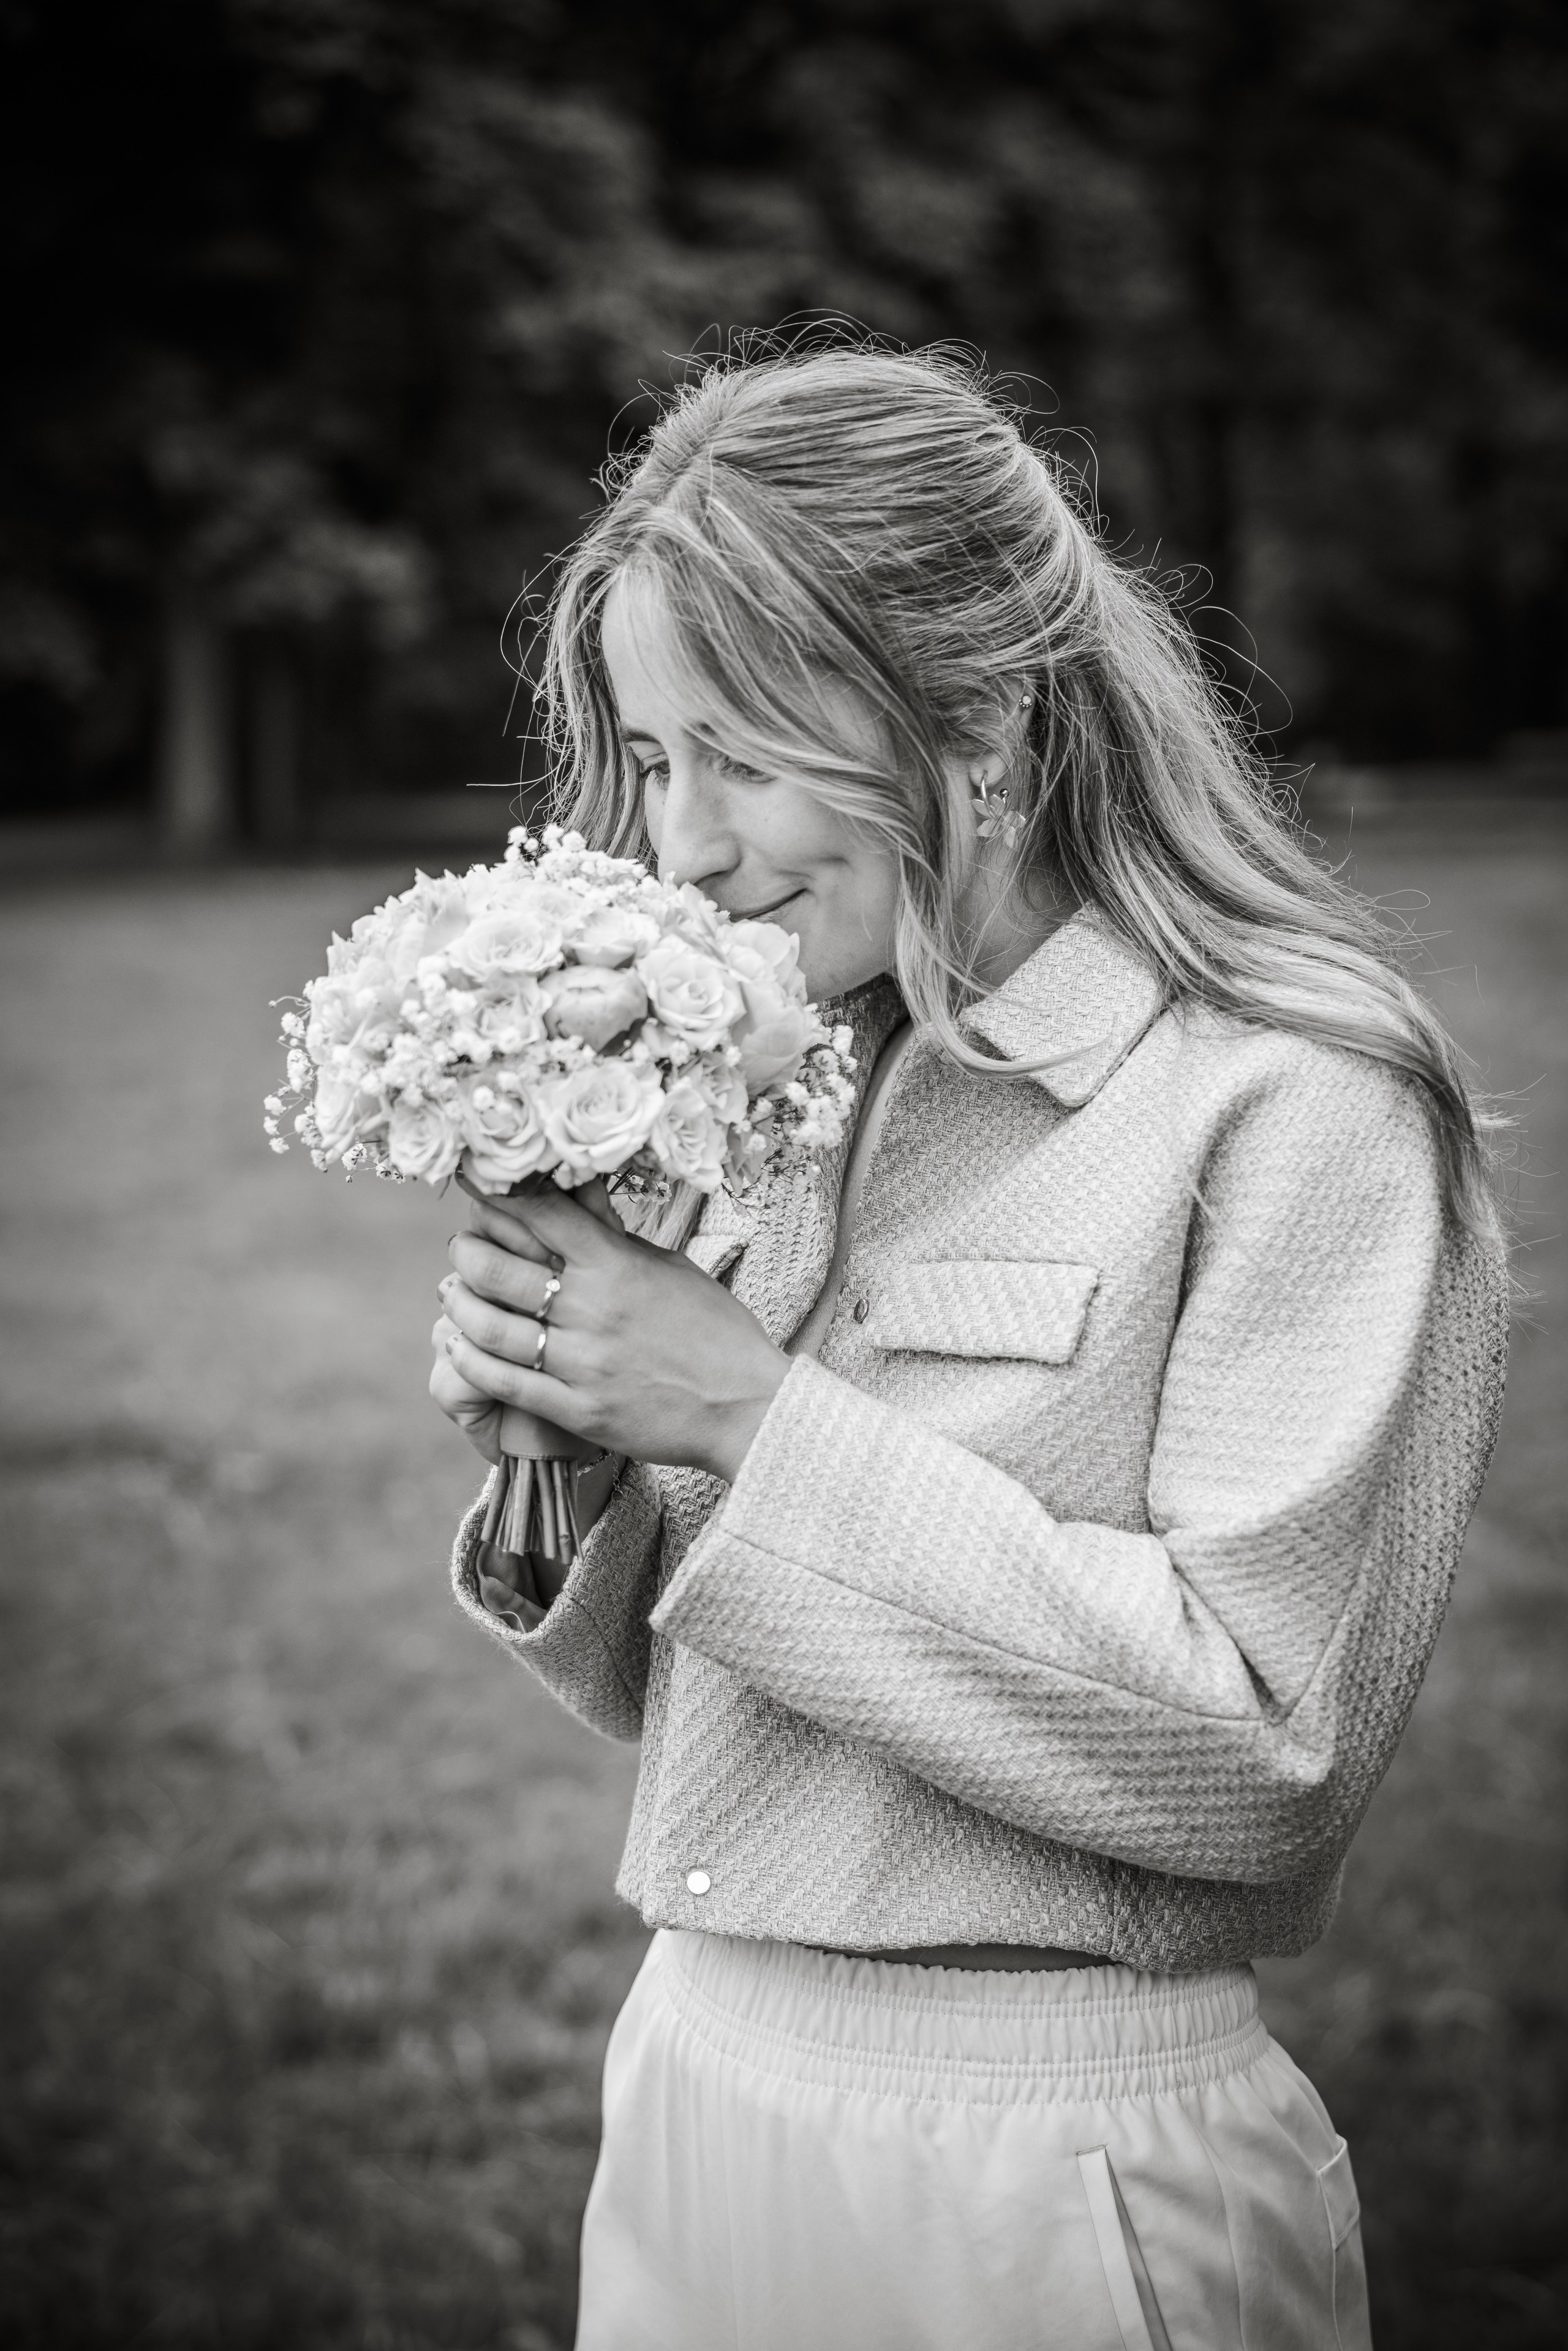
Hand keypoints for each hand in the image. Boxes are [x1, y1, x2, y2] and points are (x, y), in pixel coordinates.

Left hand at [437, 1184, 789, 1482]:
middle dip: (468, 1250)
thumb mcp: (668, 1267)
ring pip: (491, 1327)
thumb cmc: (713, 1329)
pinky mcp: (577, 1411)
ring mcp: (582, 1363)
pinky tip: (457, 1343)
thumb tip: (578, 1186)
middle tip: (461, 1244)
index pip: (541, 1216)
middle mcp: (592, 1310)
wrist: (746, 1406)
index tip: (474, 1181)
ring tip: (453, 1289)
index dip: (497, 1195)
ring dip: (460, 1303)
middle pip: (499, 1270)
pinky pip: (504, 1382)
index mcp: (617, 1266)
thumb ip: (614, 1233)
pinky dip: (470, 1359)